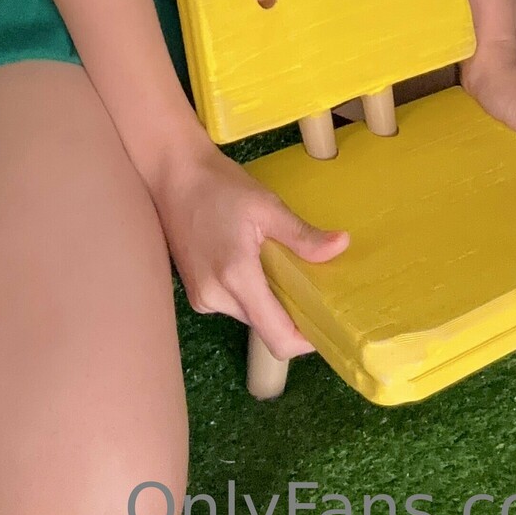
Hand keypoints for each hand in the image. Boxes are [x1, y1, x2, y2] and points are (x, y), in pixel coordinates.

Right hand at [147, 140, 349, 360]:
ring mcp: (202, 298)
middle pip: (265, 328)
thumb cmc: (220, 185)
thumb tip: (342, 245)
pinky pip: (233, 304)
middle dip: (290, 313)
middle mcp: (215, 297)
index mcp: (235, 278)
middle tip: (309, 283)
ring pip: (249, 316)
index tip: (326, 323)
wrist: (173, 173)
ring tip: (279, 264)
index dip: (305, 341)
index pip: (276, 337)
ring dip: (269, 300)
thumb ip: (302, 236)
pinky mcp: (196, 292)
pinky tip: (254, 261)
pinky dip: (250, 292)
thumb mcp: (267, 206)